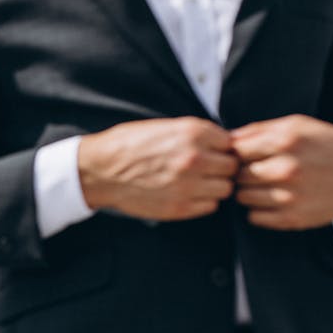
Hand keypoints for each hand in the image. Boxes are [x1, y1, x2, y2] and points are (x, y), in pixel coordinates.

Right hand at [78, 117, 237, 219]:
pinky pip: (210, 206)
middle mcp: (194, 159)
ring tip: (198, 182)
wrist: (101, 170)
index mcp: (191, 133)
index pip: (230, 143)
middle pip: (232, 166)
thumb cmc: (128, 145)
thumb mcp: (164, 126)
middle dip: (221, 167)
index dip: (221, 148)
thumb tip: (223, 143)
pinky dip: (203, 201)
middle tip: (207, 168)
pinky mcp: (179, 207)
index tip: (212, 152)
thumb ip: (196, 133)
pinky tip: (188, 193)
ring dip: (215, 185)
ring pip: (225, 188)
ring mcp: (188, 185)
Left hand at [231, 114, 332, 229]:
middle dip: (242, 172)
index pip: (235, 150)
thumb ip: (259, 130)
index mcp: (286, 141)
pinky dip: (258, 209)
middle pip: (236, 174)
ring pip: (241, 197)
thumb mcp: (298, 126)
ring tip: (266, 185)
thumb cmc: (329, 146)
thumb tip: (225, 139)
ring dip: (248, 192)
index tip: (244, 155)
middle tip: (258, 170)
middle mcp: (286, 169)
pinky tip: (273, 199)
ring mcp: (288, 196)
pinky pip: (253, 217)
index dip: (236, 153)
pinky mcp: (291, 218)